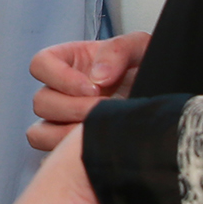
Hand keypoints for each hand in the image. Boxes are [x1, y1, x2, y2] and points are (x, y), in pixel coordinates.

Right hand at [27, 33, 149, 150]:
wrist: (163, 100)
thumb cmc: (145, 71)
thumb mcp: (139, 48)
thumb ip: (118, 50)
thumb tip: (98, 76)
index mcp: (70, 62)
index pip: (41, 64)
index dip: (60, 76)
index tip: (91, 87)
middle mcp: (61, 91)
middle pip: (41, 102)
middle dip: (73, 108)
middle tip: (102, 109)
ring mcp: (62, 121)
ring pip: (39, 132)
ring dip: (65, 135)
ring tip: (96, 131)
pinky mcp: (67, 146)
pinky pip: (51, 154)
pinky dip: (66, 154)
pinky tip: (93, 146)